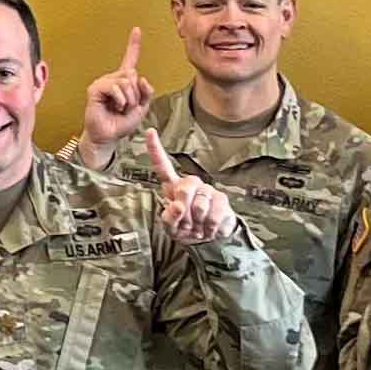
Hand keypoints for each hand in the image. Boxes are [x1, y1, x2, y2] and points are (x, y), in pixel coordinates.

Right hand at [83, 27, 157, 147]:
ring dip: (129, 99)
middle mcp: (113, 79)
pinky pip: (115, 87)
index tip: (136, 30)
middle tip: (127, 107)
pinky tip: (114, 107)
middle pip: (133, 74)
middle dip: (136, 94)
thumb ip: (146, 92)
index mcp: (124, 81)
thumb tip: (142, 79)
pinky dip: (120, 100)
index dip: (133, 44)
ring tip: (120, 108)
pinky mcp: (95, 89)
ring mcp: (103, 83)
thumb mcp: (142, 108)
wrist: (108, 136)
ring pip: (126, 81)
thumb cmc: (121, 124)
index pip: (130, 60)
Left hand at [147, 130, 237, 245]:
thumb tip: (178, 206)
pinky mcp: (221, 199)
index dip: (155, 149)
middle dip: (185, 208)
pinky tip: (208, 227)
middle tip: (187, 222)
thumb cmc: (186, 229)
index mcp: (173, 187)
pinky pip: (214, 213)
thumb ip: (169, 218)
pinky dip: (210, 226)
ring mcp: (206, 190)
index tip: (150, 131)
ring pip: (200, 204)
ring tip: (197, 225)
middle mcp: (190, 184)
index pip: (162, 166)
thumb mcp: (171, 228)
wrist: (209, 238)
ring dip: (197, 222)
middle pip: (185, 187)